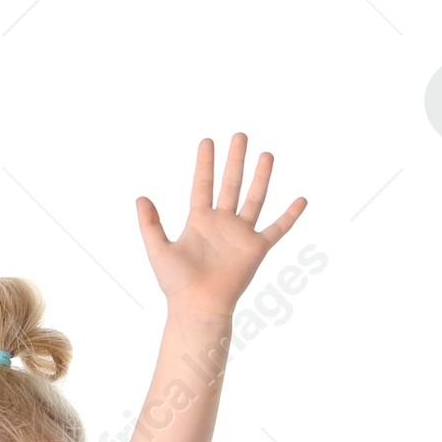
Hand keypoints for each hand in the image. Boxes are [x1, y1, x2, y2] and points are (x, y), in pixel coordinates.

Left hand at [136, 134, 306, 320]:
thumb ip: (149, 223)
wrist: (198, 306)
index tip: (208, 141)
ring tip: (266, 154)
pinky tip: (301, 199)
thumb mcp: (157, 249)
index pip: (202, 185)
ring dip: (261, 177)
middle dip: (235, 160)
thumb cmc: (176, 283)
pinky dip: (290, 216)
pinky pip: (277, 229)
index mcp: (199, 221)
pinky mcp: (256, 249)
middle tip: (240, 135)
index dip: (205, 164)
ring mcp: (241, 234)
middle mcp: (222, 223)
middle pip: (230, 184)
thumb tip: (140, 197)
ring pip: (254, 198)